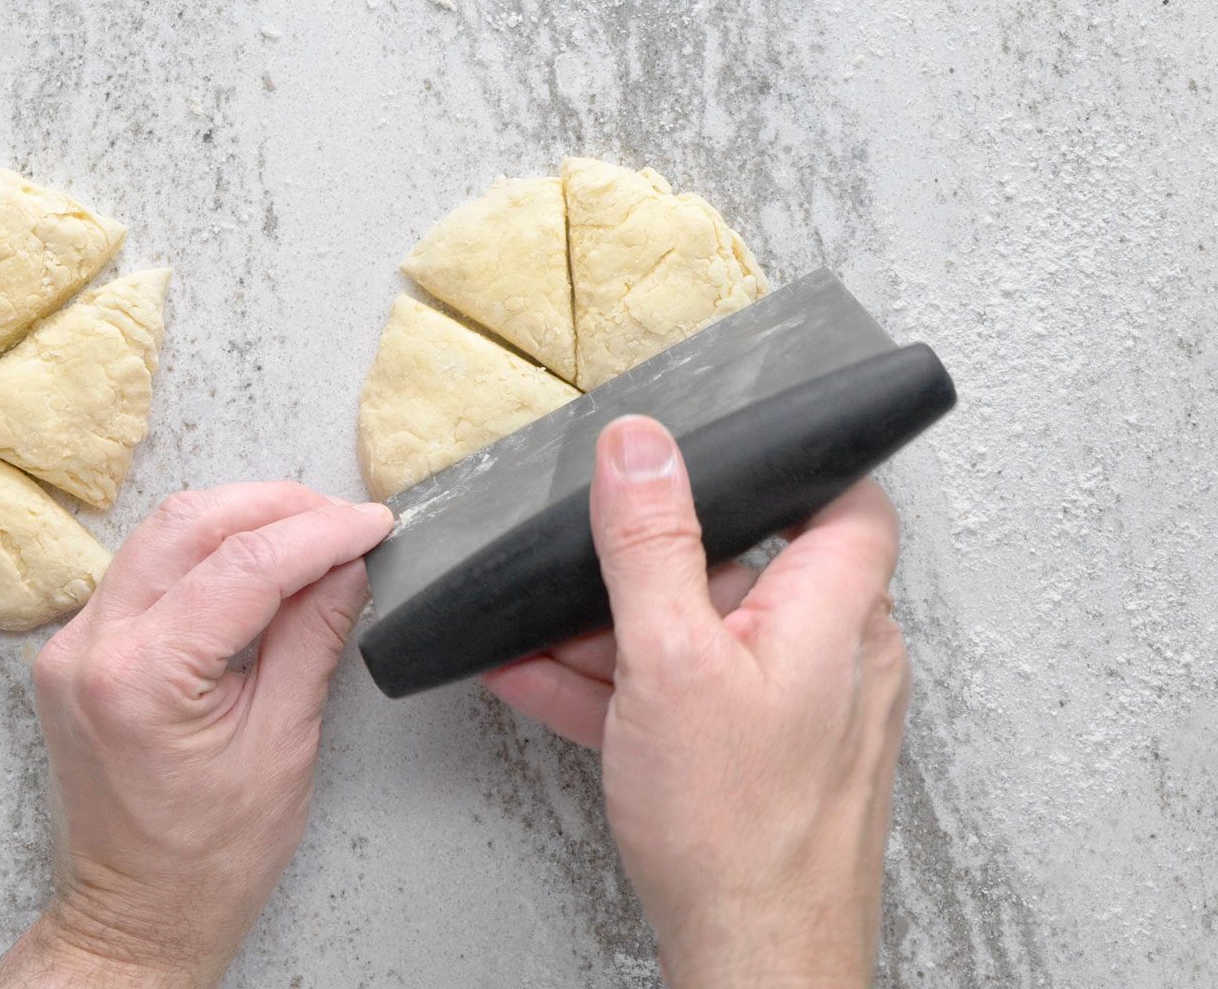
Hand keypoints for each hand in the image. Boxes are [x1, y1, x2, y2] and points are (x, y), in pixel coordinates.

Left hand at [0, 483, 394, 988]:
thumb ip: (312, 638)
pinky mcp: (76, 650)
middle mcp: (90, 648)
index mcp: (141, 678)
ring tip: (309, 535)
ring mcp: (72, 645)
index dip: (319, 533)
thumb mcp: (283, 745)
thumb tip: (346, 565)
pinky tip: (254, 564)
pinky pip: (141, 570)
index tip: (370, 524)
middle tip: (343, 520)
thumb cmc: (204, 861)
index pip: (243, 565)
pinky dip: (202, 554)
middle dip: (275, 507)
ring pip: (160, 535)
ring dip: (238, 521)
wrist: (136, 915)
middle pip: (189, 524)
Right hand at [483, 417, 908, 988]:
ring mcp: (799, 713)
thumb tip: (640, 448)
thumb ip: (650, 544)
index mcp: (837, 614)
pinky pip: (689, 698)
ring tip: (538, 631)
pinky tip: (546, 682)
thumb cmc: (737, 832)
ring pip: (706, 639)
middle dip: (653, 565)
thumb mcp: (668, 659)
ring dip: (618, 632)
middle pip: (747, 569)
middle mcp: (835, 658)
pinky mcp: (761, 761)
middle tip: (589, 561)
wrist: (753, 963)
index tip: (723, 449)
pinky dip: (626, 688)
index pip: (846, 500)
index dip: (791, 464)